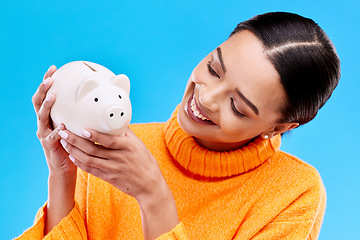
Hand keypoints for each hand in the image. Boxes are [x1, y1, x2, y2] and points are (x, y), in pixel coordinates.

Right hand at [32, 65, 75, 176]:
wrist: (67, 165)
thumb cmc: (75, 142)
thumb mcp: (77, 123)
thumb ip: (83, 112)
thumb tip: (103, 97)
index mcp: (51, 115)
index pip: (46, 93)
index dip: (47, 80)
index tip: (53, 68)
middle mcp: (44, 121)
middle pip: (38, 101)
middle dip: (43, 89)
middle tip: (50, 79)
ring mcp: (44, 133)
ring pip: (41, 117)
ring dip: (47, 105)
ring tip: (53, 97)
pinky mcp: (49, 145)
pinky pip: (51, 137)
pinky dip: (57, 132)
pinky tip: (62, 127)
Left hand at [58, 128, 179, 238]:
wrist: (149, 185)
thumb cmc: (145, 161)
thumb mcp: (138, 144)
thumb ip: (126, 133)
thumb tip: (114, 120)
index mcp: (127, 147)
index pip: (109, 140)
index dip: (95, 135)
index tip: (82, 128)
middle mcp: (119, 158)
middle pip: (93, 149)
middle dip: (75, 140)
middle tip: (63, 132)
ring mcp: (112, 169)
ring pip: (88, 159)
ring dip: (73, 150)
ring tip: (63, 142)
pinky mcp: (108, 177)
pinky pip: (90, 170)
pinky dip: (79, 162)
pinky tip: (72, 155)